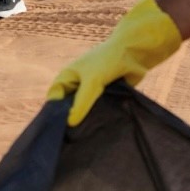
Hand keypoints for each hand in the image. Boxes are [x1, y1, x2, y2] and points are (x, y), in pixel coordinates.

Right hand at [46, 0, 181, 123]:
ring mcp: (92, 92)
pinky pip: (100, 112)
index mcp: (67, 78)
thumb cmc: (108, 60)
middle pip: (69, 107)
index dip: (56, 113)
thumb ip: (82, 103)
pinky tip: (102, 131)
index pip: (55, 100)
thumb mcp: (92, 82)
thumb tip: (70, 124)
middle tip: (75, 138)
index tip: (61, 129)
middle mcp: (77, 86)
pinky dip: (100, 118)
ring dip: (88, 120)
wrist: (134, 52)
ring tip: (88, 136)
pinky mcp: (106, 98)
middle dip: (72, 118)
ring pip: (85, 111)